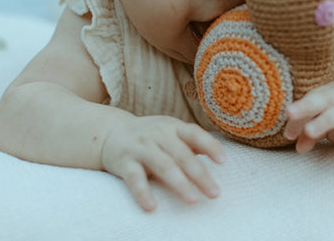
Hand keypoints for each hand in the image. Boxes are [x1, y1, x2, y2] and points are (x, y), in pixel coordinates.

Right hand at [101, 115, 225, 211]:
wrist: (110, 133)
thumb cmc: (150, 136)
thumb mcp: (170, 132)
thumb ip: (191, 142)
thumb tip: (220, 156)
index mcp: (172, 126)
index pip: (194, 133)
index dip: (209, 145)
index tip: (223, 161)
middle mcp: (158, 134)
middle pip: (182, 154)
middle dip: (199, 174)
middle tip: (214, 193)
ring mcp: (141, 147)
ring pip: (162, 165)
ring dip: (179, 183)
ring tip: (193, 200)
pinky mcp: (124, 162)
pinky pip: (134, 178)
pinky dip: (143, 192)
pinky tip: (152, 206)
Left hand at [283, 81, 333, 166]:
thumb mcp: (329, 120)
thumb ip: (311, 129)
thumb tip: (296, 144)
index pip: (315, 97)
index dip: (300, 107)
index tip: (287, 117)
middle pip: (328, 99)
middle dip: (308, 105)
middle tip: (290, 114)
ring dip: (325, 121)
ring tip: (309, 132)